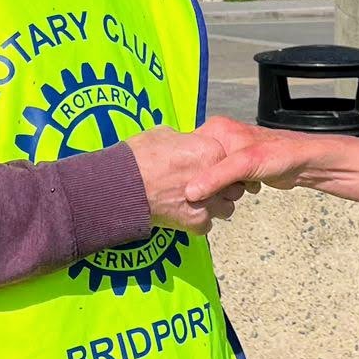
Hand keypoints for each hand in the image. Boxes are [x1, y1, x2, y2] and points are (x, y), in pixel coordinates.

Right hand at [128, 120, 256, 233]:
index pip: (230, 160)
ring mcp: (209, 202)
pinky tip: (184, 213)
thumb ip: (184, 140)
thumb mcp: (163, 134)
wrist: (124, 185)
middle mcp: (216, 177)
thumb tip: (184, 142)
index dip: (219, 165)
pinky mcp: (197, 222)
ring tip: (196, 201)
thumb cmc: (140, 157)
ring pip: (226, 207)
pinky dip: (197, 221)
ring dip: (214, 205)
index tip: (209, 169)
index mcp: (211, 151)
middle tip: (204, 187)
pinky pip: (207, 224)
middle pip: (233, 185)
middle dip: (221, 186)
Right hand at [181, 117, 314, 205]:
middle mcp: (220, 138)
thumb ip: (216, 177)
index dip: (188, 170)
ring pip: (211, 176)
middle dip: (206, 182)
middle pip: (198, 165)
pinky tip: (242, 190)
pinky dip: (230, 190)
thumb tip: (190, 193)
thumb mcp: (243, 164)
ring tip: (233, 189)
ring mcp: (229, 154)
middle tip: (213, 192)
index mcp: (216, 129)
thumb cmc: (280, 154)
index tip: (186, 188)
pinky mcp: (238, 168)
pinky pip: (223, 182)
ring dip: (220, 188)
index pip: (189, 150)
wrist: (304, 163)